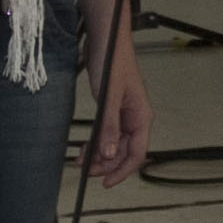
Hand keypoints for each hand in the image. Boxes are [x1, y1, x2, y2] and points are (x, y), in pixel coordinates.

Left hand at [87, 49, 154, 186]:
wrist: (106, 38)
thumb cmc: (112, 61)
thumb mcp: (108, 97)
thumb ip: (109, 127)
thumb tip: (107, 154)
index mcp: (141, 117)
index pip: (136, 153)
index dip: (122, 171)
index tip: (106, 183)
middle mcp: (135, 118)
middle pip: (124, 151)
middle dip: (106, 164)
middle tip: (85, 171)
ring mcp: (124, 114)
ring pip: (114, 143)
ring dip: (99, 154)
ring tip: (80, 161)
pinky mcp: (113, 108)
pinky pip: (107, 132)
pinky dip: (96, 141)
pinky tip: (84, 147)